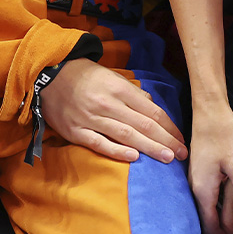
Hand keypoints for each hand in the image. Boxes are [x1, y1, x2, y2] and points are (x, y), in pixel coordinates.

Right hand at [39, 58, 187, 163]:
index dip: (169, 126)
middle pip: (143, 124)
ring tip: (167, 158)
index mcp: (119, 88)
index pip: (151, 110)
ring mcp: (92, 118)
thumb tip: (151, 104)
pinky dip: (117, 151)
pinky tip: (134, 158)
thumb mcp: (112, 77)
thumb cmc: (85, 76)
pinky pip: (99, 143)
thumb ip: (132, 92)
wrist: (49, 75)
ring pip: (126, 135)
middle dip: (166, 140)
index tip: (182, 138)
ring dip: (149, 147)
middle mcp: (108, 103)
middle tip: (183, 154)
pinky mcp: (77, 131)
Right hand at [188, 101, 232, 233]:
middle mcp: (195, 188)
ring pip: (208, 211)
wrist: (209, 109)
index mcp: (203, 189)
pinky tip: (232, 211)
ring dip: (223, 225)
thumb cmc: (223, 132)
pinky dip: (220, 211)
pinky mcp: (200, 172)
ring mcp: (196, 180)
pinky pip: (208, 200)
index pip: (213, 229)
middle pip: (208, 223)